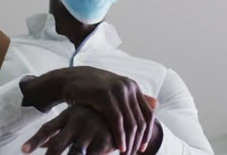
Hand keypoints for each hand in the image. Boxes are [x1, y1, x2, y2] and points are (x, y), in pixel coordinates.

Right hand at [20, 66, 157, 154]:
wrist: (70, 79)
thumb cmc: (92, 89)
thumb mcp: (114, 92)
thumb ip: (133, 100)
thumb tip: (157, 104)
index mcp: (133, 86)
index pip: (148, 113)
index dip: (147, 132)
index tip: (143, 148)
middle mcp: (128, 87)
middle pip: (140, 120)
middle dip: (138, 140)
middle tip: (134, 154)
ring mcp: (118, 90)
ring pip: (130, 122)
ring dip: (130, 141)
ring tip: (126, 154)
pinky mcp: (105, 95)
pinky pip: (117, 120)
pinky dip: (120, 136)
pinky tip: (119, 147)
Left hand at [21, 105, 115, 154]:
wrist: (124, 110)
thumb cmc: (93, 117)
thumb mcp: (74, 119)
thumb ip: (57, 133)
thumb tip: (38, 147)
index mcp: (69, 115)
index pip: (47, 129)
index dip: (35, 141)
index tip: (24, 151)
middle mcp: (78, 123)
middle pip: (58, 146)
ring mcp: (91, 132)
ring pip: (73, 154)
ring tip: (64, 153)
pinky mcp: (104, 142)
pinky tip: (90, 154)